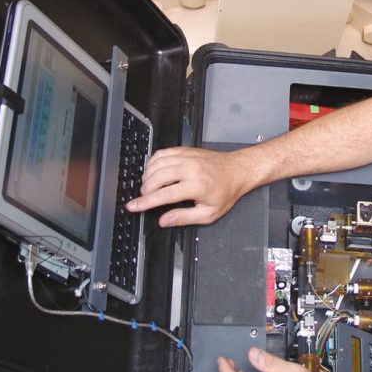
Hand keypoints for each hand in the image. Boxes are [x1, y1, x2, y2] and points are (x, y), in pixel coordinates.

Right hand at [125, 147, 250, 226]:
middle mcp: (190, 169)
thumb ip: (184, 217)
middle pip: (156, 177)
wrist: (238, 170)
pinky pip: (162, 153)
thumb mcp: (209, 213)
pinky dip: (152, 162)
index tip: (133, 206)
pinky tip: (153, 171)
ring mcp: (187, 157)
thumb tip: (164, 221)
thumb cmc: (226, 191)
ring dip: (147, 176)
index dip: (144, 202)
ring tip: (147, 187)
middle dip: (144, 190)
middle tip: (143, 198)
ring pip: (156, 164)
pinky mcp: (185, 150)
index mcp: (196, 186)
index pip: (163, 195)